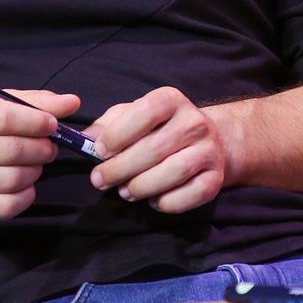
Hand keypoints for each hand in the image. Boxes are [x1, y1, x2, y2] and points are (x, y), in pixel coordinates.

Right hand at [0, 90, 79, 222]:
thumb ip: (32, 102)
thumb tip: (71, 102)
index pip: (5, 117)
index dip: (36, 121)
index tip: (52, 124)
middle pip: (12, 150)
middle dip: (41, 148)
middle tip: (48, 148)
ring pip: (13, 179)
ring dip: (34, 172)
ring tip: (35, 165)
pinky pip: (7, 206)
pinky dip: (25, 196)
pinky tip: (25, 185)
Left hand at [84, 86, 233, 213]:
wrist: (211, 140)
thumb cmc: (159, 127)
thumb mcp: (132, 116)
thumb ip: (107, 125)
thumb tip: (85, 139)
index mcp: (171, 100)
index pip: (146, 113)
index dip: (119, 133)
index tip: (99, 151)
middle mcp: (194, 122)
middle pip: (156, 148)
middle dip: (122, 167)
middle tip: (100, 180)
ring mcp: (209, 150)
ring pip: (176, 171)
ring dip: (143, 186)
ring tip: (124, 192)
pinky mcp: (217, 178)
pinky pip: (194, 194)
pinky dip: (169, 202)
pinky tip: (153, 201)